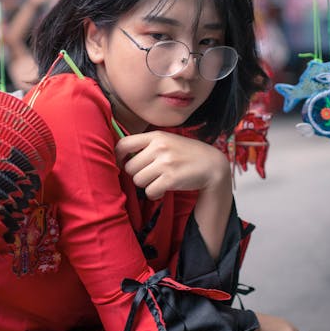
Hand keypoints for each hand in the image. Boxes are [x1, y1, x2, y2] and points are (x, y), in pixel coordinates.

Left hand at [115, 130, 230, 200]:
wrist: (212, 165)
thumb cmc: (186, 154)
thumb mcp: (168, 140)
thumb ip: (147, 145)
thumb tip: (120, 156)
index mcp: (156, 136)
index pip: (124, 144)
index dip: (117, 156)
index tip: (121, 163)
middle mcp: (159, 148)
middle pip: (129, 167)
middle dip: (138, 174)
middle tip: (151, 174)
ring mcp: (165, 163)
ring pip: (138, 181)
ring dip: (147, 184)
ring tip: (159, 180)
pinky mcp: (171, 179)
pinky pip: (150, 192)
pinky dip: (155, 194)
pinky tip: (164, 189)